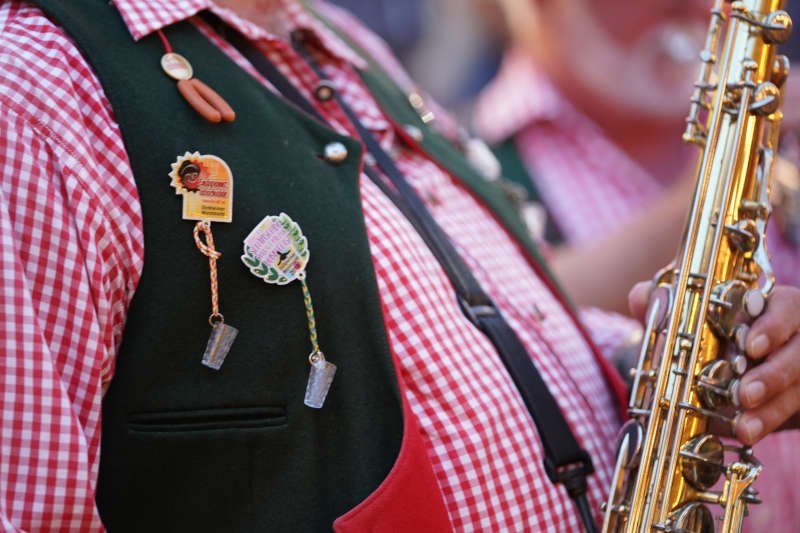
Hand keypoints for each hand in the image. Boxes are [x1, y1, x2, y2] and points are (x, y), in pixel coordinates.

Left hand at [627, 282, 799, 444]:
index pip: (784, 309)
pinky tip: (748, 433)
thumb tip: (639, 297)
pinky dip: (768, 423)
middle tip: (744, 394)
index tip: (750, 345)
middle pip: (796, 353)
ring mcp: (798, 370)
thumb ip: (665, 301)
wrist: (723, 367)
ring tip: (744, 427)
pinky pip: (792, 412)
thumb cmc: (710, 330)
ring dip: (770, 409)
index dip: (771, 326)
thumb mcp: (689, 313)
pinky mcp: (797, 397)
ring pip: (796, 388)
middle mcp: (792, 337)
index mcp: (770, 306)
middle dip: (772, 375)